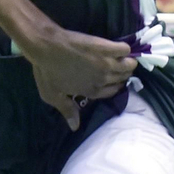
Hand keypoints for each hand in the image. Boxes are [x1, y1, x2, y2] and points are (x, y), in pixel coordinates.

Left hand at [23, 29, 138, 130]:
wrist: (45, 46)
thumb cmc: (46, 71)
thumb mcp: (52, 95)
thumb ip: (67, 110)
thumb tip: (75, 127)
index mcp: (91, 91)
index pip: (112, 92)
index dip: (115, 86)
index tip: (113, 81)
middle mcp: (102, 79)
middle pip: (122, 78)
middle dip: (122, 74)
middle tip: (116, 67)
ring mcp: (106, 62)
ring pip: (128, 65)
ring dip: (127, 62)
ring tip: (122, 58)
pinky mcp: (105, 47)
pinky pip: (125, 49)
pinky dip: (124, 49)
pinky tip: (118, 48)